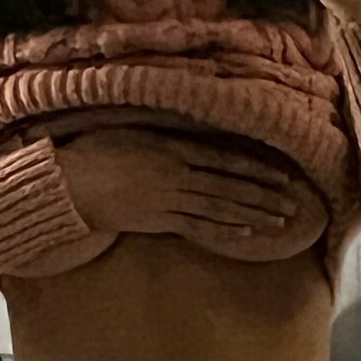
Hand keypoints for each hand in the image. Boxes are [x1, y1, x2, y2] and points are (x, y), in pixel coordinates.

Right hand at [53, 125, 328, 261]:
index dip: (257, 168)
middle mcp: (177, 174)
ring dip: (252, 214)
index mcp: (173, 148)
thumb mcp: (133, 129)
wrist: (67, 185)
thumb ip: (165, 131)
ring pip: (220, 208)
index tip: (282, 175)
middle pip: (230, 186)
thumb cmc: (94, 150)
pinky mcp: (157, 220)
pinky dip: (222, 229)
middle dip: (265, 196)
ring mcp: (168, 200)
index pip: (225, 159)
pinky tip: (244, 233)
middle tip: (294, 204)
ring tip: (279, 220)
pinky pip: (197, 226)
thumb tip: (194, 127)